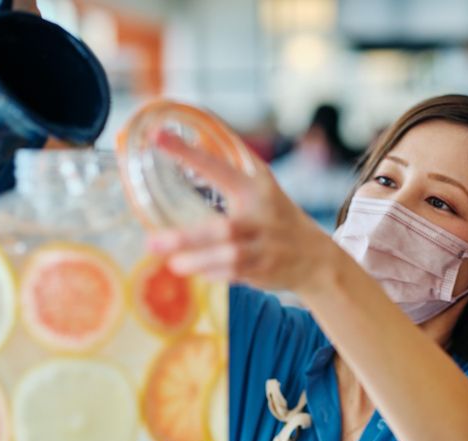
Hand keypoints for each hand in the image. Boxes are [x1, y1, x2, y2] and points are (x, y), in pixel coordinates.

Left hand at [146, 133, 341, 294]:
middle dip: (188, 238)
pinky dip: (213, 273)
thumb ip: (230, 168)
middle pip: (224, 229)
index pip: (218, 166)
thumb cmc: (276, 216)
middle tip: (153, 241)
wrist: (314, 257)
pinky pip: (233, 274)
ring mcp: (263, 247)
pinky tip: (195, 272)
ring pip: (229, 257)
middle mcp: (260, 217)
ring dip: (199, 260)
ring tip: (173, 263)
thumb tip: (194, 139)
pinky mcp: (263, 270)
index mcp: (255, 187)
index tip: (158, 137)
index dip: (189, 153)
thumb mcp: (261, 187)